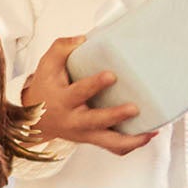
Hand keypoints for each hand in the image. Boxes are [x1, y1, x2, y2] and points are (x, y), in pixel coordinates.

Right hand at [22, 35, 155, 155]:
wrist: (36, 119)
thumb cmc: (45, 88)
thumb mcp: (46, 65)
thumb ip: (62, 48)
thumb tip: (84, 39)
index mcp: (63, 100)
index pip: (79, 92)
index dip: (95, 85)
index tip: (111, 75)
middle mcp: (74, 120)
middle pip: (96, 122)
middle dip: (116, 116)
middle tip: (134, 108)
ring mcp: (85, 134)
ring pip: (109, 143)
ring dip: (132, 139)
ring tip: (150, 130)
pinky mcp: (94, 139)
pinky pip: (115, 148)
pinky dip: (133, 144)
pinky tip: (148, 134)